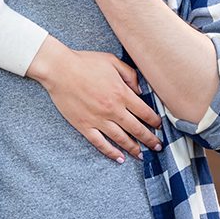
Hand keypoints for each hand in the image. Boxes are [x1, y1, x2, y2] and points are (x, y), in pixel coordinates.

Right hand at [26, 37, 161, 161]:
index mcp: (120, 92)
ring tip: (142, 155)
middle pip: (136, 129)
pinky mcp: (84, 125)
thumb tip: (140, 90)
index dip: (154, 121)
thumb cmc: (85, 62)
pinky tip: (119, 158)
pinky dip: (111, 152)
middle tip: (158, 146)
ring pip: (121, 139)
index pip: (144, 112)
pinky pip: (100, 143)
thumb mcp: (112, 60)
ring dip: (134, 148)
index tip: (159, 126)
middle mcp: (112, 109)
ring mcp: (98, 119)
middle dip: (150, 139)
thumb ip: (129, 74)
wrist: (59, 69)